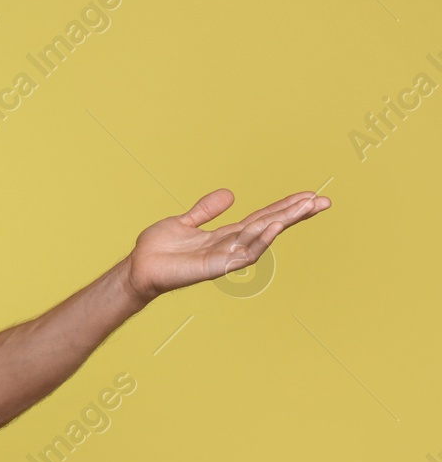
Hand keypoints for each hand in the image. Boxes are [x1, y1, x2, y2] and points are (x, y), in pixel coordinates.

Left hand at [124, 188, 330, 303]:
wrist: (139, 266)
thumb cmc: (159, 248)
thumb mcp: (185, 221)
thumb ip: (206, 210)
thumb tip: (230, 194)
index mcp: (226, 234)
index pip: (263, 218)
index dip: (285, 207)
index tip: (309, 196)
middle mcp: (231, 245)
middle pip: (270, 226)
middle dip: (295, 214)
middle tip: (323, 201)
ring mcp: (226, 256)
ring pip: (262, 237)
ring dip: (284, 222)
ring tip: (305, 207)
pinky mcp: (216, 266)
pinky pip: (244, 253)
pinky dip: (260, 239)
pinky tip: (274, 225)